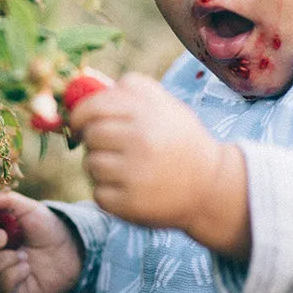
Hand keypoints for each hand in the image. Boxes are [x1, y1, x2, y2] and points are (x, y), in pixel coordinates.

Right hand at [0, 191, 83, 292]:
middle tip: (4, 236)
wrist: (72, 251)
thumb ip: (5, 201)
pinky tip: (27, 268)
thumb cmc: (47, 228)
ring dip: (3, 260)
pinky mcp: (10, 292)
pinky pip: (0, 287)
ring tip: (23, 254)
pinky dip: (14, 274)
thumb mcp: (28, 209)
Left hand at [69, 73, 249, 257]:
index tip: (81, 124)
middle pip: (91, 134)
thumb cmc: (181, 142)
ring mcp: (135, 173)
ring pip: (91, 164)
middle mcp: (141, 139)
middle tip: (111, 149)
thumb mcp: (166, 106)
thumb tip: (84, 89)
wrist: (211, 187)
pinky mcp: (129, 203)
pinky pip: (98, 193)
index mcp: (148, 111)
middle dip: (95, 142)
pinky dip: (108, 193)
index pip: (94, 106)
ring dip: (101, 168)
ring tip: (126, 170)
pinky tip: (131, 190)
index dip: (80, 114)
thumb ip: (130, 93)